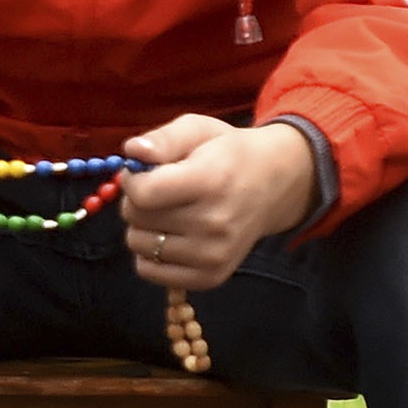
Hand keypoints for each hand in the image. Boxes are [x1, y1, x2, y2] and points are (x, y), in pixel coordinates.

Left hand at [120, 116, 319, 291]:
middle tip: (160, 189)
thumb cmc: (228, 153)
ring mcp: (213, 256)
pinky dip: (149, 253)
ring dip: (142, 226)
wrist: (275, 184)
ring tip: (167, 210)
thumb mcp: (198, 129)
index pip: (144, 194)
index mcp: (211, 182)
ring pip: (138, 244)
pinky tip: (169, 234)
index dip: (132, 179)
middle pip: (138, 218)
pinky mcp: (210, 277)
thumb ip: (163, 138)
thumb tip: (132, 152)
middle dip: (137, 200)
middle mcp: (214, 224)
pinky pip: (149, 270)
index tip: (143, 171)